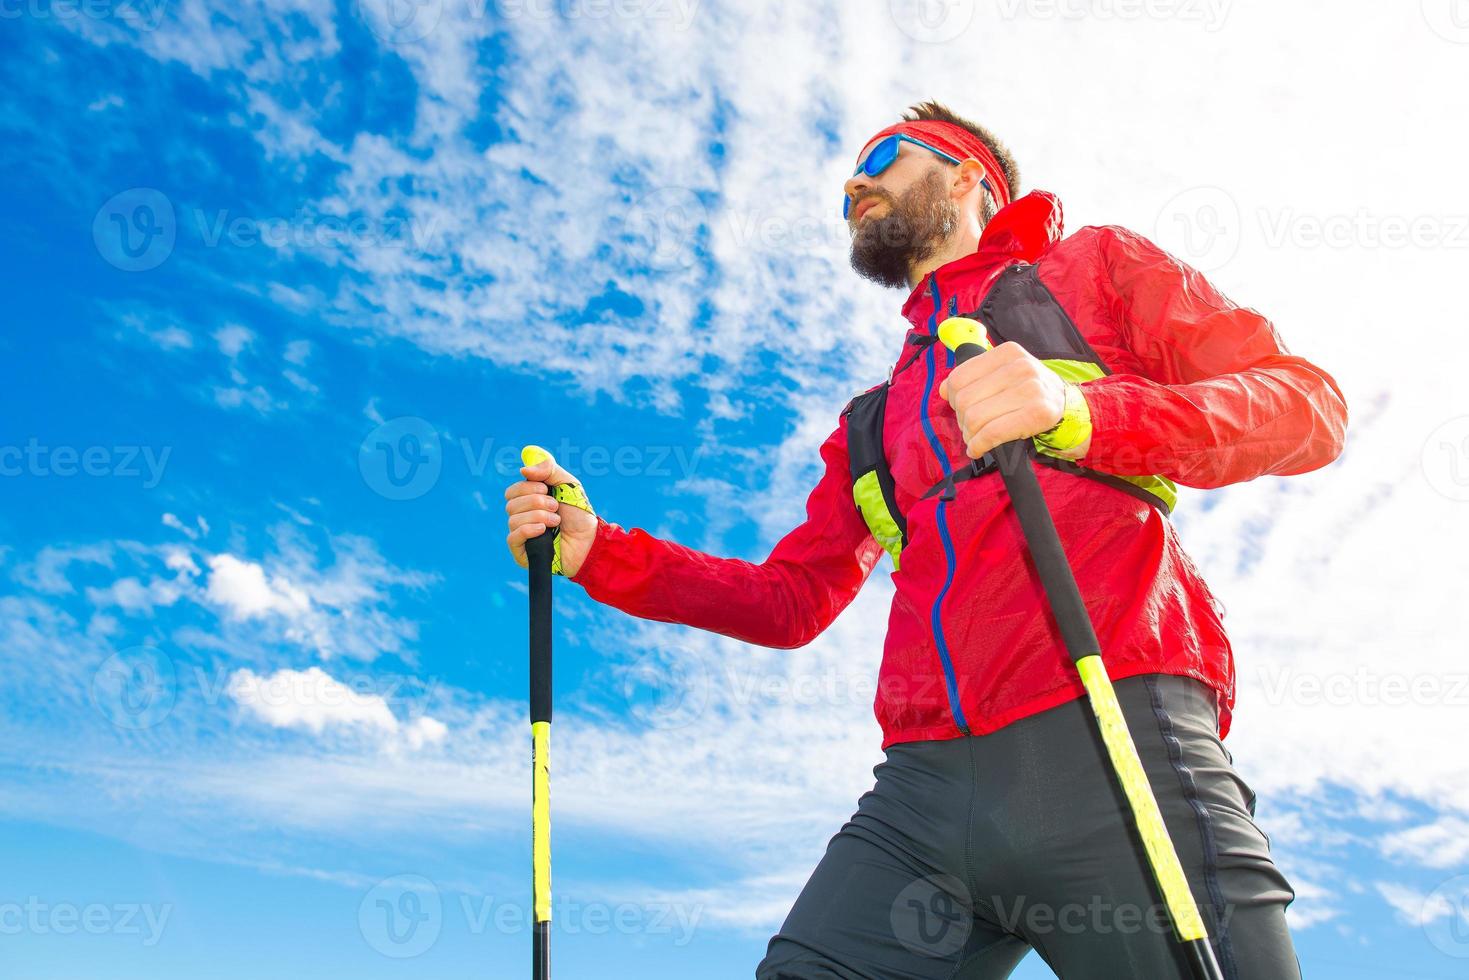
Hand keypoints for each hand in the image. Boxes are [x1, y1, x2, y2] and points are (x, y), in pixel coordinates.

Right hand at [505, 456, 598, 576]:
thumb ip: (549, 470)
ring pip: (513, 519)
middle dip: (536, 502)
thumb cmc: (579, 515)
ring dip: (538, 516)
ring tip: (556, 521)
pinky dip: (528, 530)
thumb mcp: (568, 484)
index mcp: (529, 502)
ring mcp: (521, 536)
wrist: (590, 541)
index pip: (512, 492)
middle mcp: (522, 518)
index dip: (526, 488)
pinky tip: (543, 530)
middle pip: (511, 504)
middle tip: (555, 507)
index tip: (546, 489)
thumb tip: (523, 470)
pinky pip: (512, 537)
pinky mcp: (522, 552)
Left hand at [937, 341, 1071, 460]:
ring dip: (970, 435)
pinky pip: (992, 433)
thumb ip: (973, 377)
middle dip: (962, 420)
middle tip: (971, 428)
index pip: (958, 377)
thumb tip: (943, 390)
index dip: (952, 398)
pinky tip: (979, 448)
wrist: (1068, 407)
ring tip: (978, 438)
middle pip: (964, 400)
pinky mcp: (1038, 413)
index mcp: (1008, 352)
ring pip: (975, 418)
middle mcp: (1021, 366)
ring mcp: (1032, 389)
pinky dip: (979, 445)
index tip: (962, 408)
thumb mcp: (1004, 374)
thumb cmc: (1030, 392)